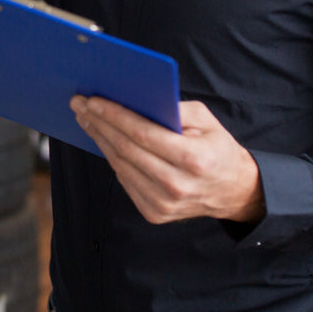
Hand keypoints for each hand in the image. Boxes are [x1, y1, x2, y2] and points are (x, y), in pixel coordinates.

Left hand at [70, 96, 264, 223]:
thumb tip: (138, 98)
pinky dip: (111, 157)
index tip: (93, 100)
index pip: (143, 133)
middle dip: (99, 123)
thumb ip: (175, 108)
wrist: (232, 191)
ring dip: (99, 139)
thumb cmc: (217, 149)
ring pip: (120, 165)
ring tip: (86, 119)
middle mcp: (177, 184)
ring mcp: (163, 203)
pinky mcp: (154, 213)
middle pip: (126, 149)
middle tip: (79, 105)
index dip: (114, 115)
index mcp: (193, 159)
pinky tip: (102, 139)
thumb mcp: (207, 120)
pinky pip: (124, 180)